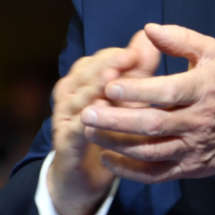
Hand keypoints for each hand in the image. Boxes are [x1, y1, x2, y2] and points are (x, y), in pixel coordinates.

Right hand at [47, 29, 159, 214]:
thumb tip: (149, 37)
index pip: (99, 59)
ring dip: (94, 87)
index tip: (138, 50)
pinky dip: (85, 122)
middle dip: (107, 63)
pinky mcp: (65, 143)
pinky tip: (100, 116)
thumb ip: (138, 69)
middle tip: (127, 57)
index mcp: (85, 80)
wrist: (86, 176)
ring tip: (111, 80)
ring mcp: (65, 118)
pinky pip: (74, 130)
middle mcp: (71, 94)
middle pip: (86, 72)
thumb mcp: (127, 99)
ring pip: (78, 97)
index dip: (118, 54)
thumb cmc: (111, 131)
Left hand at [81, 23, 214, 182]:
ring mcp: (193, 147)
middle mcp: (198, 121)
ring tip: (89, 132)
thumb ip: (181, 39)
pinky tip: (107, 159)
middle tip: (87, 113)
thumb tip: (148, 29)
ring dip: (116, 144)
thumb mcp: (213, 53)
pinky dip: (129, 171)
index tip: (109, 86)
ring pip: (149, 151)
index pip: (167, 92)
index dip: (137, 91)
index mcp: (203, 89)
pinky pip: (156, 174)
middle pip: (152, 124)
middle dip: (116, 120)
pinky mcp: (189, 168)